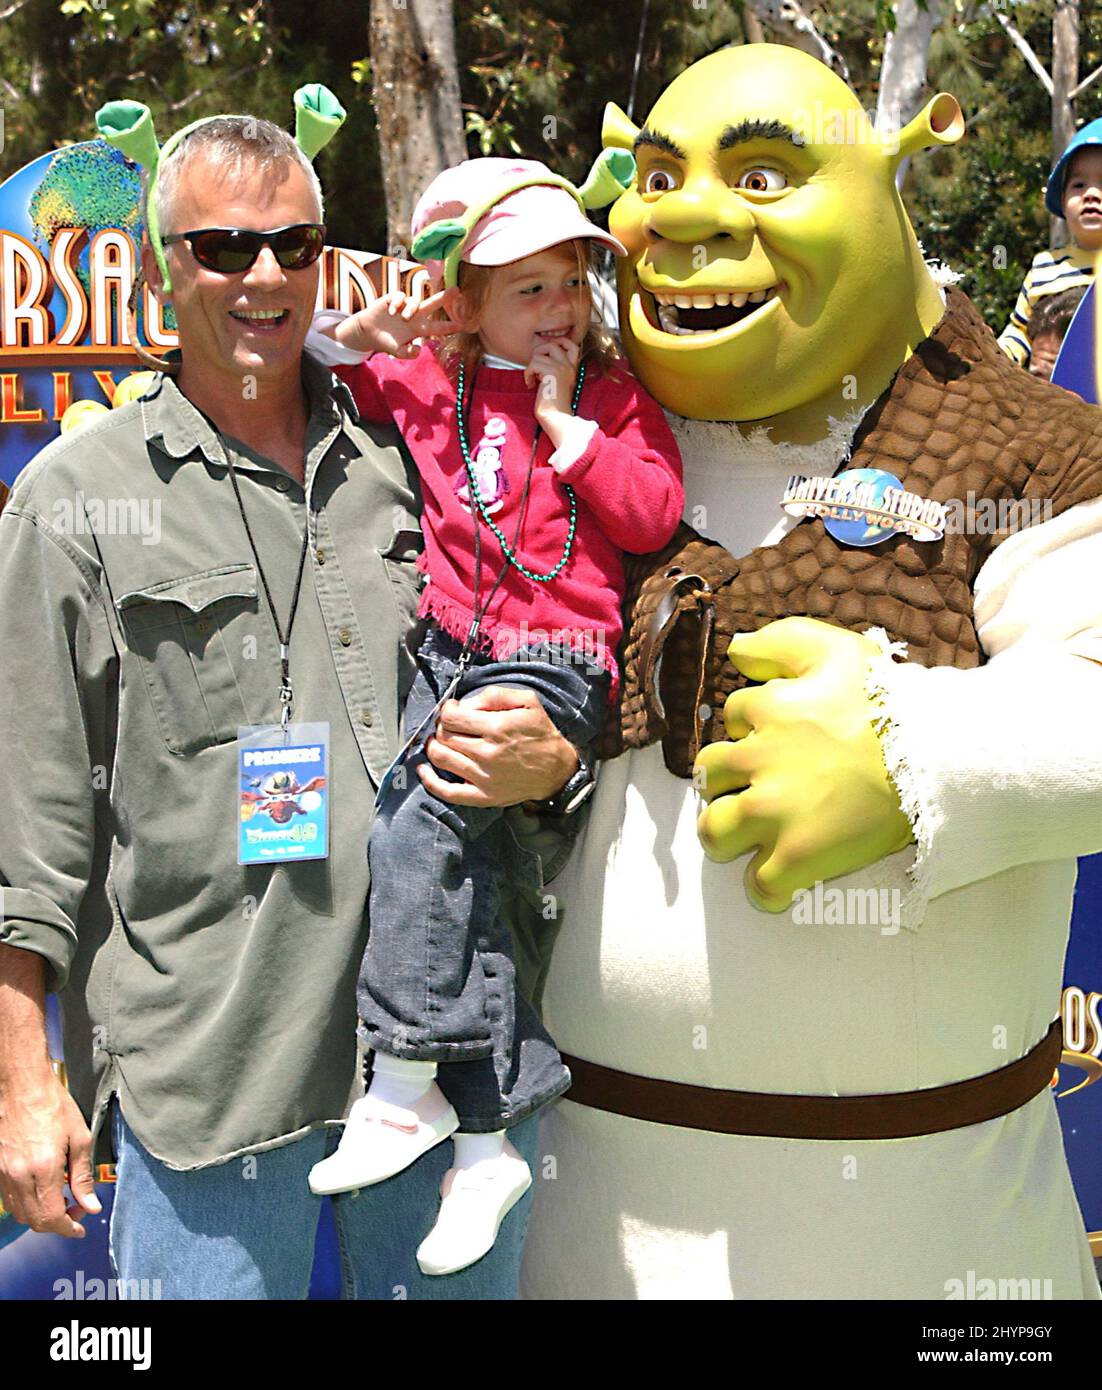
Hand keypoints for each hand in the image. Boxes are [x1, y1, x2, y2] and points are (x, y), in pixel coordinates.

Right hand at [0, 1070, 100, 1237]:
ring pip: (20, 1213)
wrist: (21, 1085)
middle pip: (34, 1221)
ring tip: (61, 1200)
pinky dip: (26, 1204)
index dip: (68, 1228)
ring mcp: (5, 1173)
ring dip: (40, 1216)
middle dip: (57, 1224)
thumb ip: (83, 1176)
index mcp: (44, 1169)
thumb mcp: (79, 1137)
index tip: (80, 1228)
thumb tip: (91, 1205)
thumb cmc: (53, 1105)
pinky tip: (42, 1190)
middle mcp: (20, 1176)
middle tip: (77, 1211)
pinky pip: (10, 1199)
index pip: (52, 1217)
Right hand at [336, 288, 460, 358]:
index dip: (449, 326)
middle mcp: (415, 316)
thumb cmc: (387, 342)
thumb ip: (407, 353)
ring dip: (411, 308)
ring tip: (403, 317)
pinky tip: (390, 312)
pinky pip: (400, 296)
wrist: (369, 332)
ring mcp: (405, 306)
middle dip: (444, 297)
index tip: (462, 325)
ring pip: (415, 301)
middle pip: (432, 304)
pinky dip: (397, 303)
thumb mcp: (397, 352)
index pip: (437, 327)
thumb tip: (418, 350)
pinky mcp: (393, 298)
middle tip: (457, 290)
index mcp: (419, 329)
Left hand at [420, 685, 578, 806]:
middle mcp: (488, 753)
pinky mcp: (484, 796)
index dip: (447, 710)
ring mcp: (484, 777)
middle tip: (451, 725)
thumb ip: (494, 695)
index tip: (453, 710)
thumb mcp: (527, 702)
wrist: (557, 770)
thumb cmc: (542, 734)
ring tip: (441, 741)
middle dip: (442, 727)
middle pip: (444, 736)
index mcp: (497, 727)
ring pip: (441, 758)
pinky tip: (425, 770)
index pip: (452, 717)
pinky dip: (430, 781)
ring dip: (434, 747)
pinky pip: (448, 792)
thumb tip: (465, 703)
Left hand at [526, 337, 578, 446]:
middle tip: (535, 367)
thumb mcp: (557, 383)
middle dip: (539, 352)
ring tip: (533, 379)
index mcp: (573, 368)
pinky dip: (528, 374)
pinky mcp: (552, 373)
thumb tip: (540, 356)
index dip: (557, 342)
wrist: (557, 419)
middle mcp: (569, 366)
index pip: (570, 344)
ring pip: (540, 353)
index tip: (546, 354)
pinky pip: (533, 364)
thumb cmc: (554, 406)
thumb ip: (554, 369)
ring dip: (531, 366)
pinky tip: (530, 385)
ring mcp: (562, 368)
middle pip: (553, 344)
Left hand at [693, 617, 913, 911]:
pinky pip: (762, 886)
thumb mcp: (838, 650)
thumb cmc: (892, 702)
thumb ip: (781, 641)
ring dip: (726, 835)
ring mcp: (775, 812)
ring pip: (716, 831)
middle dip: (723, 780)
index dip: (750, 725)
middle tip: (752, 786)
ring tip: (750, 835)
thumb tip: (735, 651)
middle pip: (707, 774)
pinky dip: (767, 889)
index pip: (732, 715)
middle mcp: (759, 761)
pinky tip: (781, 878)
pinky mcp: (799, 857)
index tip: (774, 738)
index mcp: (767, 710)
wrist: (938, 756)